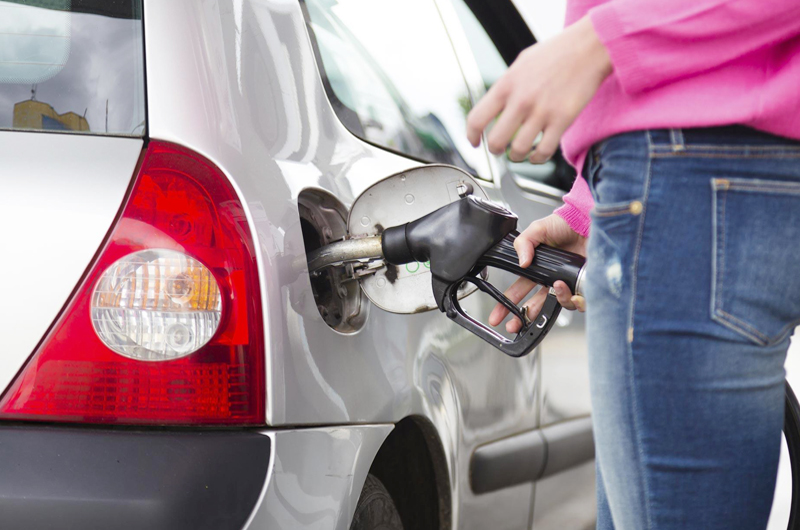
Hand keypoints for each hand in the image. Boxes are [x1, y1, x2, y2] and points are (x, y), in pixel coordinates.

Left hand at [466, 16, 611, 162]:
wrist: (589, 47)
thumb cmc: (557, 53)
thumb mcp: (522, 63)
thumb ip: (507, 85)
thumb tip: (495, 106)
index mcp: (506, 85)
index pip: (477, 119)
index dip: (471, 136)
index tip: (475, 142)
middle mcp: (521, 100)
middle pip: (496, 141)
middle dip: (495, 151)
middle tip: (500, 150)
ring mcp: (542, 111)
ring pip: (519, 151)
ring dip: (517, 157)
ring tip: (519, 153)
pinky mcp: (562, 120)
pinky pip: (544, 151)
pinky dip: (537, 158)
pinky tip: (537, 155)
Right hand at [489, 214, 587, 332]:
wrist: (588, 221)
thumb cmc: (565, 223)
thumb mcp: (538, 229)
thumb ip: (524, 243)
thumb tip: (521, 263)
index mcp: (537, 269)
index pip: (519, 290)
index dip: (507, 304)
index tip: (498, 316)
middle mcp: (551, 280)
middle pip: (535, 306)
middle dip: (523, 319)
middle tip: (514, 326)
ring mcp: (567, 284)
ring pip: (558, 305)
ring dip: (555, 300)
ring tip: (556, 287)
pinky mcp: (583, 286)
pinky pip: (578, 303)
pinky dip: (574, 300)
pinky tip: (571, 289)